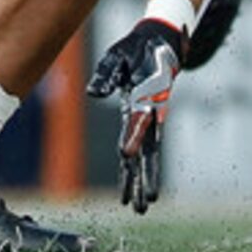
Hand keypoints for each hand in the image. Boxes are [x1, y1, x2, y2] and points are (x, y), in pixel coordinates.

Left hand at [88, 14, 189, 214]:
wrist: (158, 44)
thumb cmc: (135, 50)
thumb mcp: (117, 57)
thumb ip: (106, 75)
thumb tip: (93, 93)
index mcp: (144, 98)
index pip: (136, 122)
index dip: (131, 138)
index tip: (125, 156)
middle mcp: (150, 115)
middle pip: (146, 150)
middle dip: (143, 177)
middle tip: (141, 204)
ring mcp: (150, 121)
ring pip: (146, 156)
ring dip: (142, 180)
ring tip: (140, 207)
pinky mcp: (146, 122)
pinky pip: (143, 149)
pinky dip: (138, 169)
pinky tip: (134, 188)